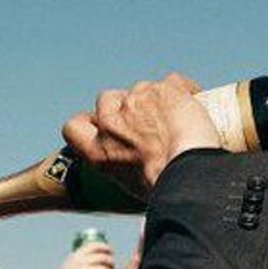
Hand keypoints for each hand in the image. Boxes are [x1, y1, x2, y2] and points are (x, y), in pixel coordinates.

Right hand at [42, 242, 114, 268]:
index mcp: (75, 256)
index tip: (110, 251)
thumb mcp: (68, 266)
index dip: (104, 246)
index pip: (93, 245)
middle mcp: (80, 261)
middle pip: (102, 257)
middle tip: (112, 267)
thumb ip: (78, 261)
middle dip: (110, 262)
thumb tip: (92, 259)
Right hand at [61, 73, 218, 196]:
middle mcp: (112, 123)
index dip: (87, 122)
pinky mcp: (164, 91)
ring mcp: (137, 102)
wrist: (191, 174)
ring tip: (178, 119)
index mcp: (100, 151)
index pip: (73, 128)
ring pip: (142, 88)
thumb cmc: (165, 187)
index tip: (100, 126)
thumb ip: (123, 164)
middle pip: (107, 99)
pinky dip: (184, 91)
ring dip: (156, 99)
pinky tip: (194, 104)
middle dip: (125, 107)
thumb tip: (135, 160)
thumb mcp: (130, 184)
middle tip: (148, 123)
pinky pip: (172, 82)